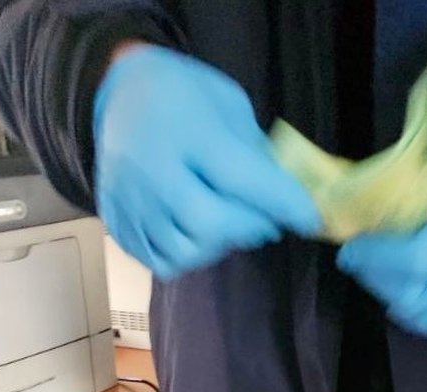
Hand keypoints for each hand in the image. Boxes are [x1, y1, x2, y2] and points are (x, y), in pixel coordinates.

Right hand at [93, 45, 319, 279]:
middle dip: (249, 228)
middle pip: (208, 223)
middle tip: (266, 222)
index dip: (280, 202)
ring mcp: (129, 200)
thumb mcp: (229, 105)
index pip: (239, 176)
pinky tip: (196, 232)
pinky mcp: (116, 222)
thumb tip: (281, 198)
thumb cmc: (185, 96)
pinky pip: (160, 262)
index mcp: (185, 129)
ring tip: (228, 224)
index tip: (310, 219)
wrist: (121, 93)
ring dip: (220, 246)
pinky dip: (188, 256)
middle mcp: (152, 168)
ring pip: (185, 252)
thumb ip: (254, 152)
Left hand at [337, 106, 426, 341]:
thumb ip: (413, 173)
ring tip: (381, 277)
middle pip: (421, 294)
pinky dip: (423, 318)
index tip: (350, 249)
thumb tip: (368, 203)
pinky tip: (406, 300)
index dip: (375, 259)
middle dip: (378, 280)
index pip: (417, 258)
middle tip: (360, 261)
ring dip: (396, 299)